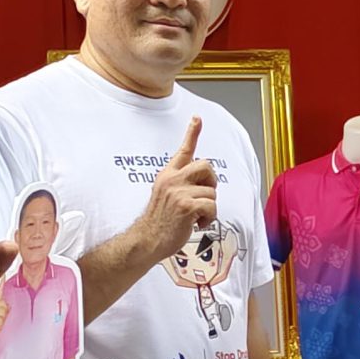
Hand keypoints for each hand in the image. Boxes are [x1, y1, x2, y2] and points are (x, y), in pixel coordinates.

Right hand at [139, 118, 219, 258]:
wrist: (147, 240)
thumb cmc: (160, 221)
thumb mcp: (166, 195)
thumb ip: (180, 184)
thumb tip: (202, 181)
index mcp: (167, 175)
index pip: (183, 151)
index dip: (192, 133)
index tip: (198, 118)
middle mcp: (172, 179)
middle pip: (206, 165)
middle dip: (212, 181)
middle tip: (205, 196)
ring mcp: (179, 192)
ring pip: (212, 192)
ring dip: (209, 208)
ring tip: (195, 217)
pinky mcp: (187, 206)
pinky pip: (212, 206)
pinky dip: (209, 219)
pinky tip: (197, 224)